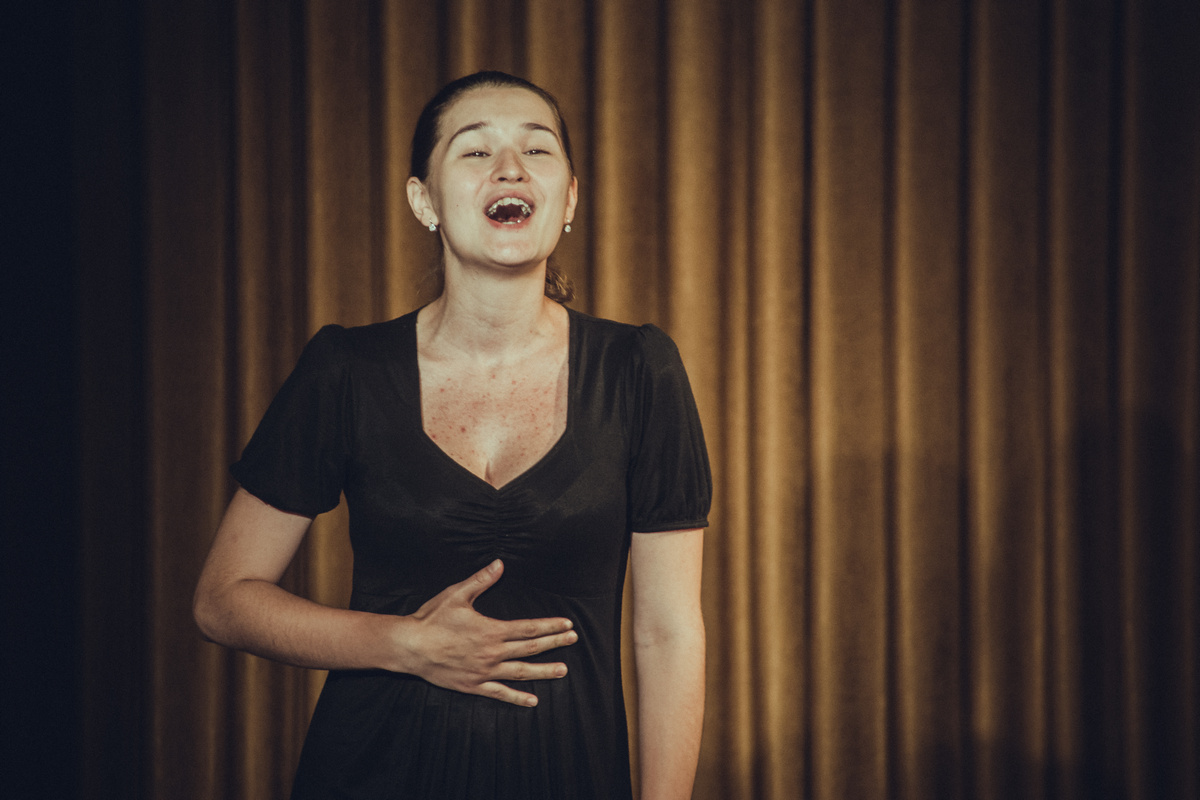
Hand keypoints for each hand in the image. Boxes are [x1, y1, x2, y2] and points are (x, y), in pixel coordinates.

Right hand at [398, 559, 577, 706]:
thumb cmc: (432, 619)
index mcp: (492, 631)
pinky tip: (533, 700)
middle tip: (573, 640)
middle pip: (530, 648)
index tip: (567, 625)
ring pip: (521, 672)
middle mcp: (492, 653)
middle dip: (554, 643)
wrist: (410, 647)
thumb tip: (499, 564)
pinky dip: (517, 697)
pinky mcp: (473, 686)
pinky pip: (499, 693)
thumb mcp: (457, 594)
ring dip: (544, 671)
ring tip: (563, 670)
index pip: (529, 628)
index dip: (550, 626)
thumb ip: (481, 580)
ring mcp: (484, 672)